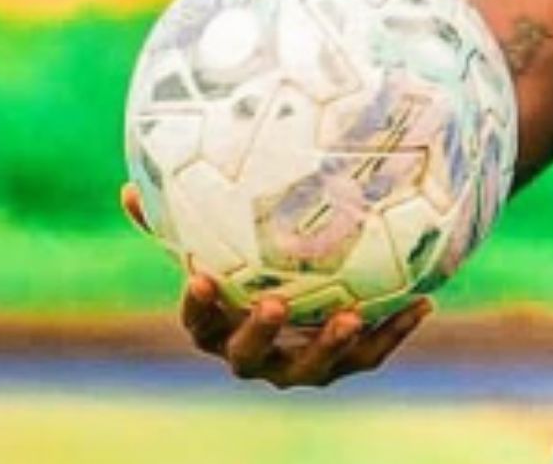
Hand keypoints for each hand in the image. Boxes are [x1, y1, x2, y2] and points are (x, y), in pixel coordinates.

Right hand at [120, 182, 432, 387]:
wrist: (302, 305)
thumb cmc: (247, 268)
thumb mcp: (218, 241)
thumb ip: (177, 221)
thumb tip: (129, 185)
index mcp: (221, 326)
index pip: (199, 324)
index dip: (198, 306)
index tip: (202, 277)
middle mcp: (256, 354)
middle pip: (248, 355)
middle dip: (259, 333)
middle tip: (274, 304)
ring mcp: (300, 365)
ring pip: (312, 367)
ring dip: (329, 344)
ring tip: (351, 315)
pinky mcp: (344, 363)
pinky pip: (370, 354)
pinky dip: (394, 330)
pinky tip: (423, 302)